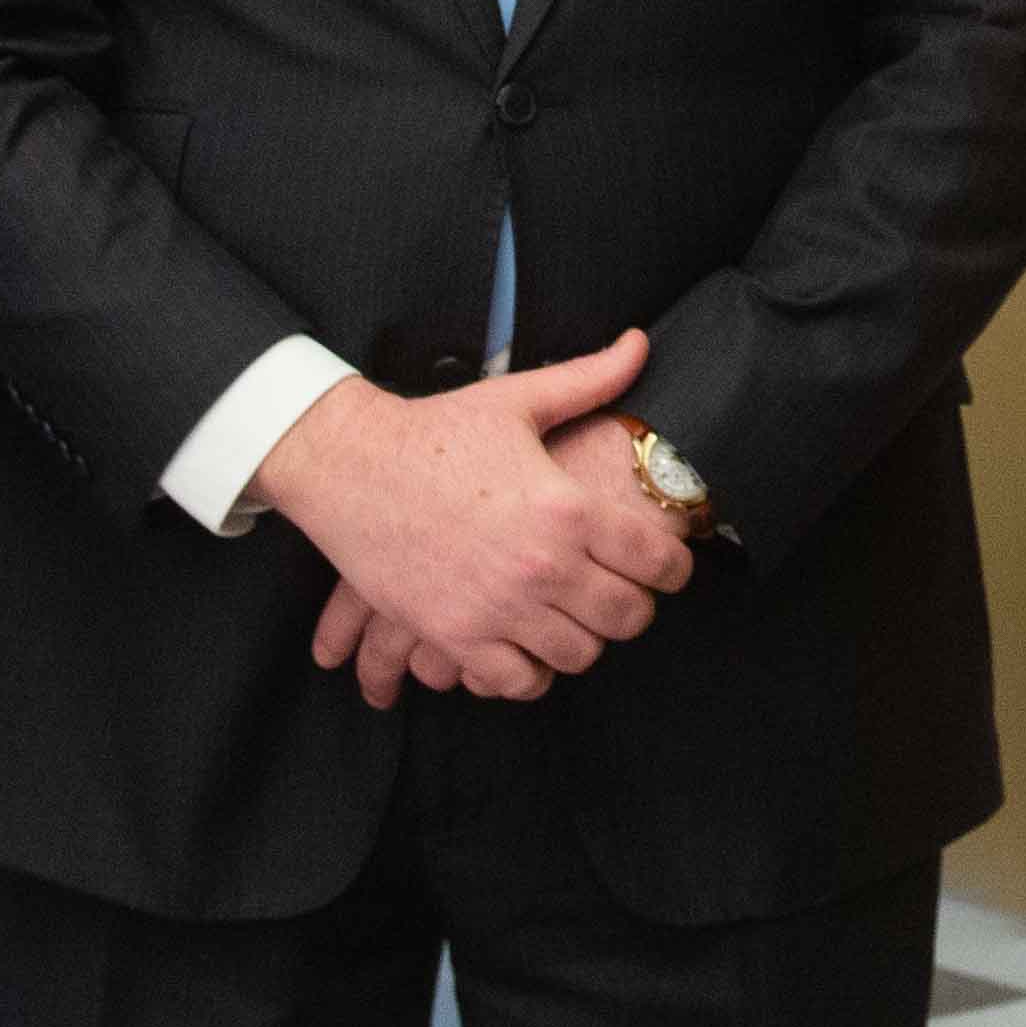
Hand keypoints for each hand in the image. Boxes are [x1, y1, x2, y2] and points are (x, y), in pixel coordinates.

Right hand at [255, 332, 687, 696]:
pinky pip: (519, 682)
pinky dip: (532, 670)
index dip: (676, 566)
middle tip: (622, 590)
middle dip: (635, 606)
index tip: (670, 565)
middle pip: (627, 617)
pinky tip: (529, 642)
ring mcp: (497, 608)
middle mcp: (541, 566)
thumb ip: (590, 379)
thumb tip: (639, 344)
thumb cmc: (435, 430)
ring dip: (585, 637)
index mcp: (568, 508)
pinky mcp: (455, 636)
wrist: (348, 465)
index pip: (658, 561)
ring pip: (579, 655)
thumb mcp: (518, 400)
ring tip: (575, 614)